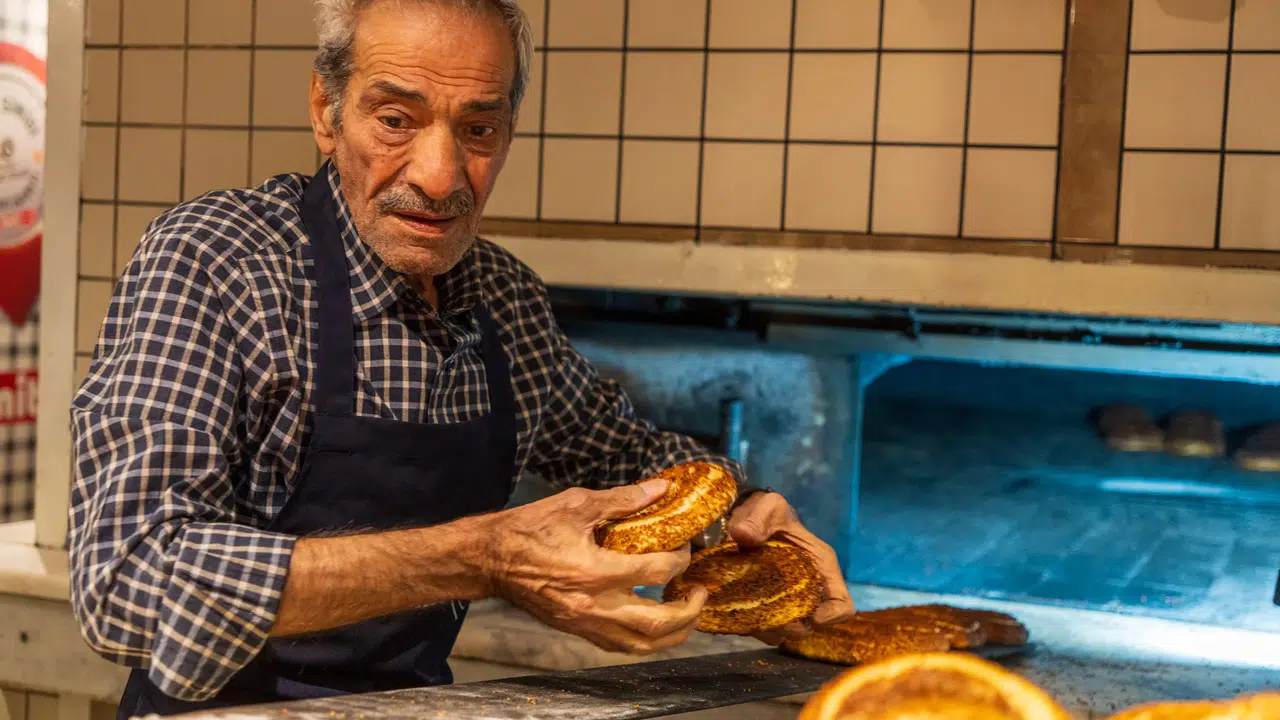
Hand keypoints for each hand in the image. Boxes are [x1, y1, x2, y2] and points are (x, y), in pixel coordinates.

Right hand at [483, 480, 707, 653]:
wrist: (491, 560)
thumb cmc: (529, 529)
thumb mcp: (576, 504)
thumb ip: (623, 499)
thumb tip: (661, 488)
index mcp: (594, 571)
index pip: (655, 571)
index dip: (680, 558)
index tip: (685, 546)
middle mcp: (593, 605)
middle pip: (658, 623)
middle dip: (689, 610)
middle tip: (701, 591)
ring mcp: (585, 624)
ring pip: (643, 645)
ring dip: (674, 633)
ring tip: (688, 613)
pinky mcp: (577, 631)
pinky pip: (622, 646)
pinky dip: (647, 640)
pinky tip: (656, 623)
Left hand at [727, 491, 854, 644]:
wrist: (747, 517)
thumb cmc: (767, 511)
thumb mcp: (767, 506)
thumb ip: (757, 518)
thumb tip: (742, 535)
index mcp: (821, 567)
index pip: (843, 606)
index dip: (831, 617)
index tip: (808, 615)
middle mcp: (809, 589)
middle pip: (811, 626)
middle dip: (791, 628)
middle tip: (766, 617)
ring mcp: (787, 600)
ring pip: (786, 632)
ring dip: (768, 629)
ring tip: (748, 614)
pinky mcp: (766, 605)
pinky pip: (764, 627)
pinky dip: (752, 625)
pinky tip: (735, 611)